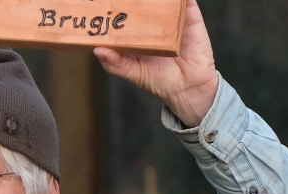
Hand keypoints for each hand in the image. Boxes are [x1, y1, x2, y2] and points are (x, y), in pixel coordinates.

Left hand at [93, 0, 219, 126]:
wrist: (188, 89)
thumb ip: (114, 63)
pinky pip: (185, 0)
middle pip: (143, 2)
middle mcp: (155, 22)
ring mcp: (173, 17)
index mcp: (139, 32)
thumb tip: (97, 49)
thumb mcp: (133, 73)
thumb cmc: (160, 82)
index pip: (126, 13)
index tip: (102, 3)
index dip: (117, 6)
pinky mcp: (190, 16)